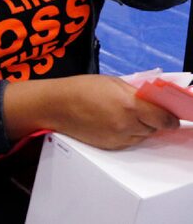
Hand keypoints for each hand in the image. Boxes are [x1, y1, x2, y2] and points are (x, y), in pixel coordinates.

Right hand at [49, 75, 178, 148]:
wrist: (56, 105)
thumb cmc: (80, 89)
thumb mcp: (113, 82)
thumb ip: (137, 93)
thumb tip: (154, 102)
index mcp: (130, 105)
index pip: (165, 119)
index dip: (170, 117)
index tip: (172, 115)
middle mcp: (126, 124)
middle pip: (155, 128)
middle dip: (153, 120)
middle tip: (143, 110)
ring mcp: (118, 137)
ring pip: (142, 136)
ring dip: (141, 127)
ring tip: (124, 115)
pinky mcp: (110, 146)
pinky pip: (129, 142)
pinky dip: (128, 133)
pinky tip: (115, 122)